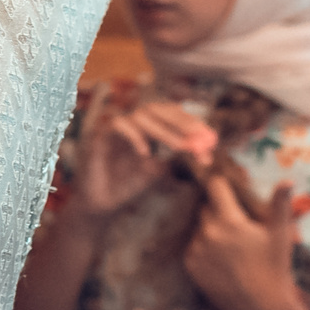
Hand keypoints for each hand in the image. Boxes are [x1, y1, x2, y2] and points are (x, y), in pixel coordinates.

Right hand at [73, 102, 214, 220]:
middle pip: (157, 108)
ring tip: (181, 148)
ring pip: (141, 115)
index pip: (171, 114)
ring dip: (165, 131)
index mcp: (146, 126)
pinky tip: (145, 153)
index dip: (192, 123)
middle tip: (200, 136)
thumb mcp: (158, 168)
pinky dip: (134, 135)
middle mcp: (131, 121)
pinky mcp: (99, 134)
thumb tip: (203, 148)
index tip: (210, 139)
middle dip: (182, 121)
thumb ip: (175, 154)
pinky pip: (117, 124)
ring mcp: (115, 126)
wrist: (102, 202)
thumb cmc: (128, 183)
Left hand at [184, 174, 303, 309]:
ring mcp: (196, 249)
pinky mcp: (190, 265)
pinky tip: (222, 259)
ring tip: (231, 247)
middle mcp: (208, 232)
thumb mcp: (280, 235)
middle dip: (219, 210)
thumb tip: (287, 180)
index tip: (223, 182)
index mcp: (229, 221)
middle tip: (236, 222)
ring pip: (200, 228)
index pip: (215, 187)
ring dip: (211, 230)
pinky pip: (193, 247)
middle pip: (206, 208)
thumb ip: (280, 205)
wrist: (261, 307)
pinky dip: (204, 248)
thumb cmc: (275, 268)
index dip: (220, 183)